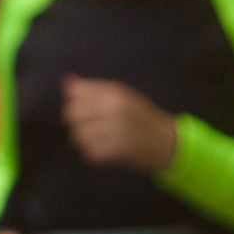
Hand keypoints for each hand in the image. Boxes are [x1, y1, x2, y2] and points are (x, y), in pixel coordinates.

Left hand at [62, 77, 179, 173]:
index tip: (87, 110)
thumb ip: (93, 89)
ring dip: (85, 140)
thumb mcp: (121, 97)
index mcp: (115, 93)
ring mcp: (114, 130)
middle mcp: (113, 109)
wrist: (166, 142)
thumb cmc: (142, 117)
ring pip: (78, 136)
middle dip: (77, 122)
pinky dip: (94, 153)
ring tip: (101, 139)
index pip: (76, 94)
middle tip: (92, 127)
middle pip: (72, 114)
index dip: (75, 103)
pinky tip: (106, 150)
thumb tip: (67, 80)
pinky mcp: (115, 151)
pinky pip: (89, 152)